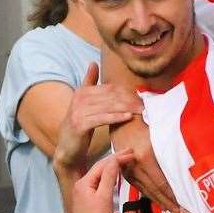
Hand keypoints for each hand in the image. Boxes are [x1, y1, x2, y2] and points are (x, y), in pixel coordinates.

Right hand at [53, 63, 140, 177]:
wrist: (67, 149)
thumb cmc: (81, 126)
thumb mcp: (85, 104)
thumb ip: (89, 84)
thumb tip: (93, 63)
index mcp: (82, 92)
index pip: (110, 88)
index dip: (127, 92)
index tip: (142, 97)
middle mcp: (79, 99)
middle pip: (110, 96)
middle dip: (130, 100)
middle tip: (145, 104)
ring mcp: (78, 111)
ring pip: (108, 106)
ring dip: (127, 108)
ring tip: (141, 110)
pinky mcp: (79, 124)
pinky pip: (101, 118)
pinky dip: (115, 117)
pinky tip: (128, 117)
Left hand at [68, 151, 130, 212]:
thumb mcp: (103, 197)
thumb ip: (109, 177)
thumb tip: (114, 160)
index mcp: (83, 184)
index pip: (102, 164)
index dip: (117, 157)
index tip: (131, 153)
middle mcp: (82, 188)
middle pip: (101, 169)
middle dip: (115, 160)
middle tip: (130, 154)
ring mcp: (86, 196)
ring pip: (101, 177)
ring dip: (113, 169)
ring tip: (125, 162)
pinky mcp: (92, 205)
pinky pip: (102, 187)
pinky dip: (111, 180)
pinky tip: (118, 179)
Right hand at [108, 115, 178, 210]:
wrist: (124, 123)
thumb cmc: (146, 126)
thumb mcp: (161, 137)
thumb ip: (170, 154)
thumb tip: (184, 172)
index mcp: (146, 157)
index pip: (162, 182)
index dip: (172, 195)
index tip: (183, 204)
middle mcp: (135, 166)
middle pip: (155, 190)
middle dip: (168, 202)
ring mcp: (128, 171)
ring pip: (147, 191)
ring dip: (160, 201)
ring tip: (171, 209)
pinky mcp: (125, 173)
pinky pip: (140, 187)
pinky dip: (150, 195)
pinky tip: (158, 200)